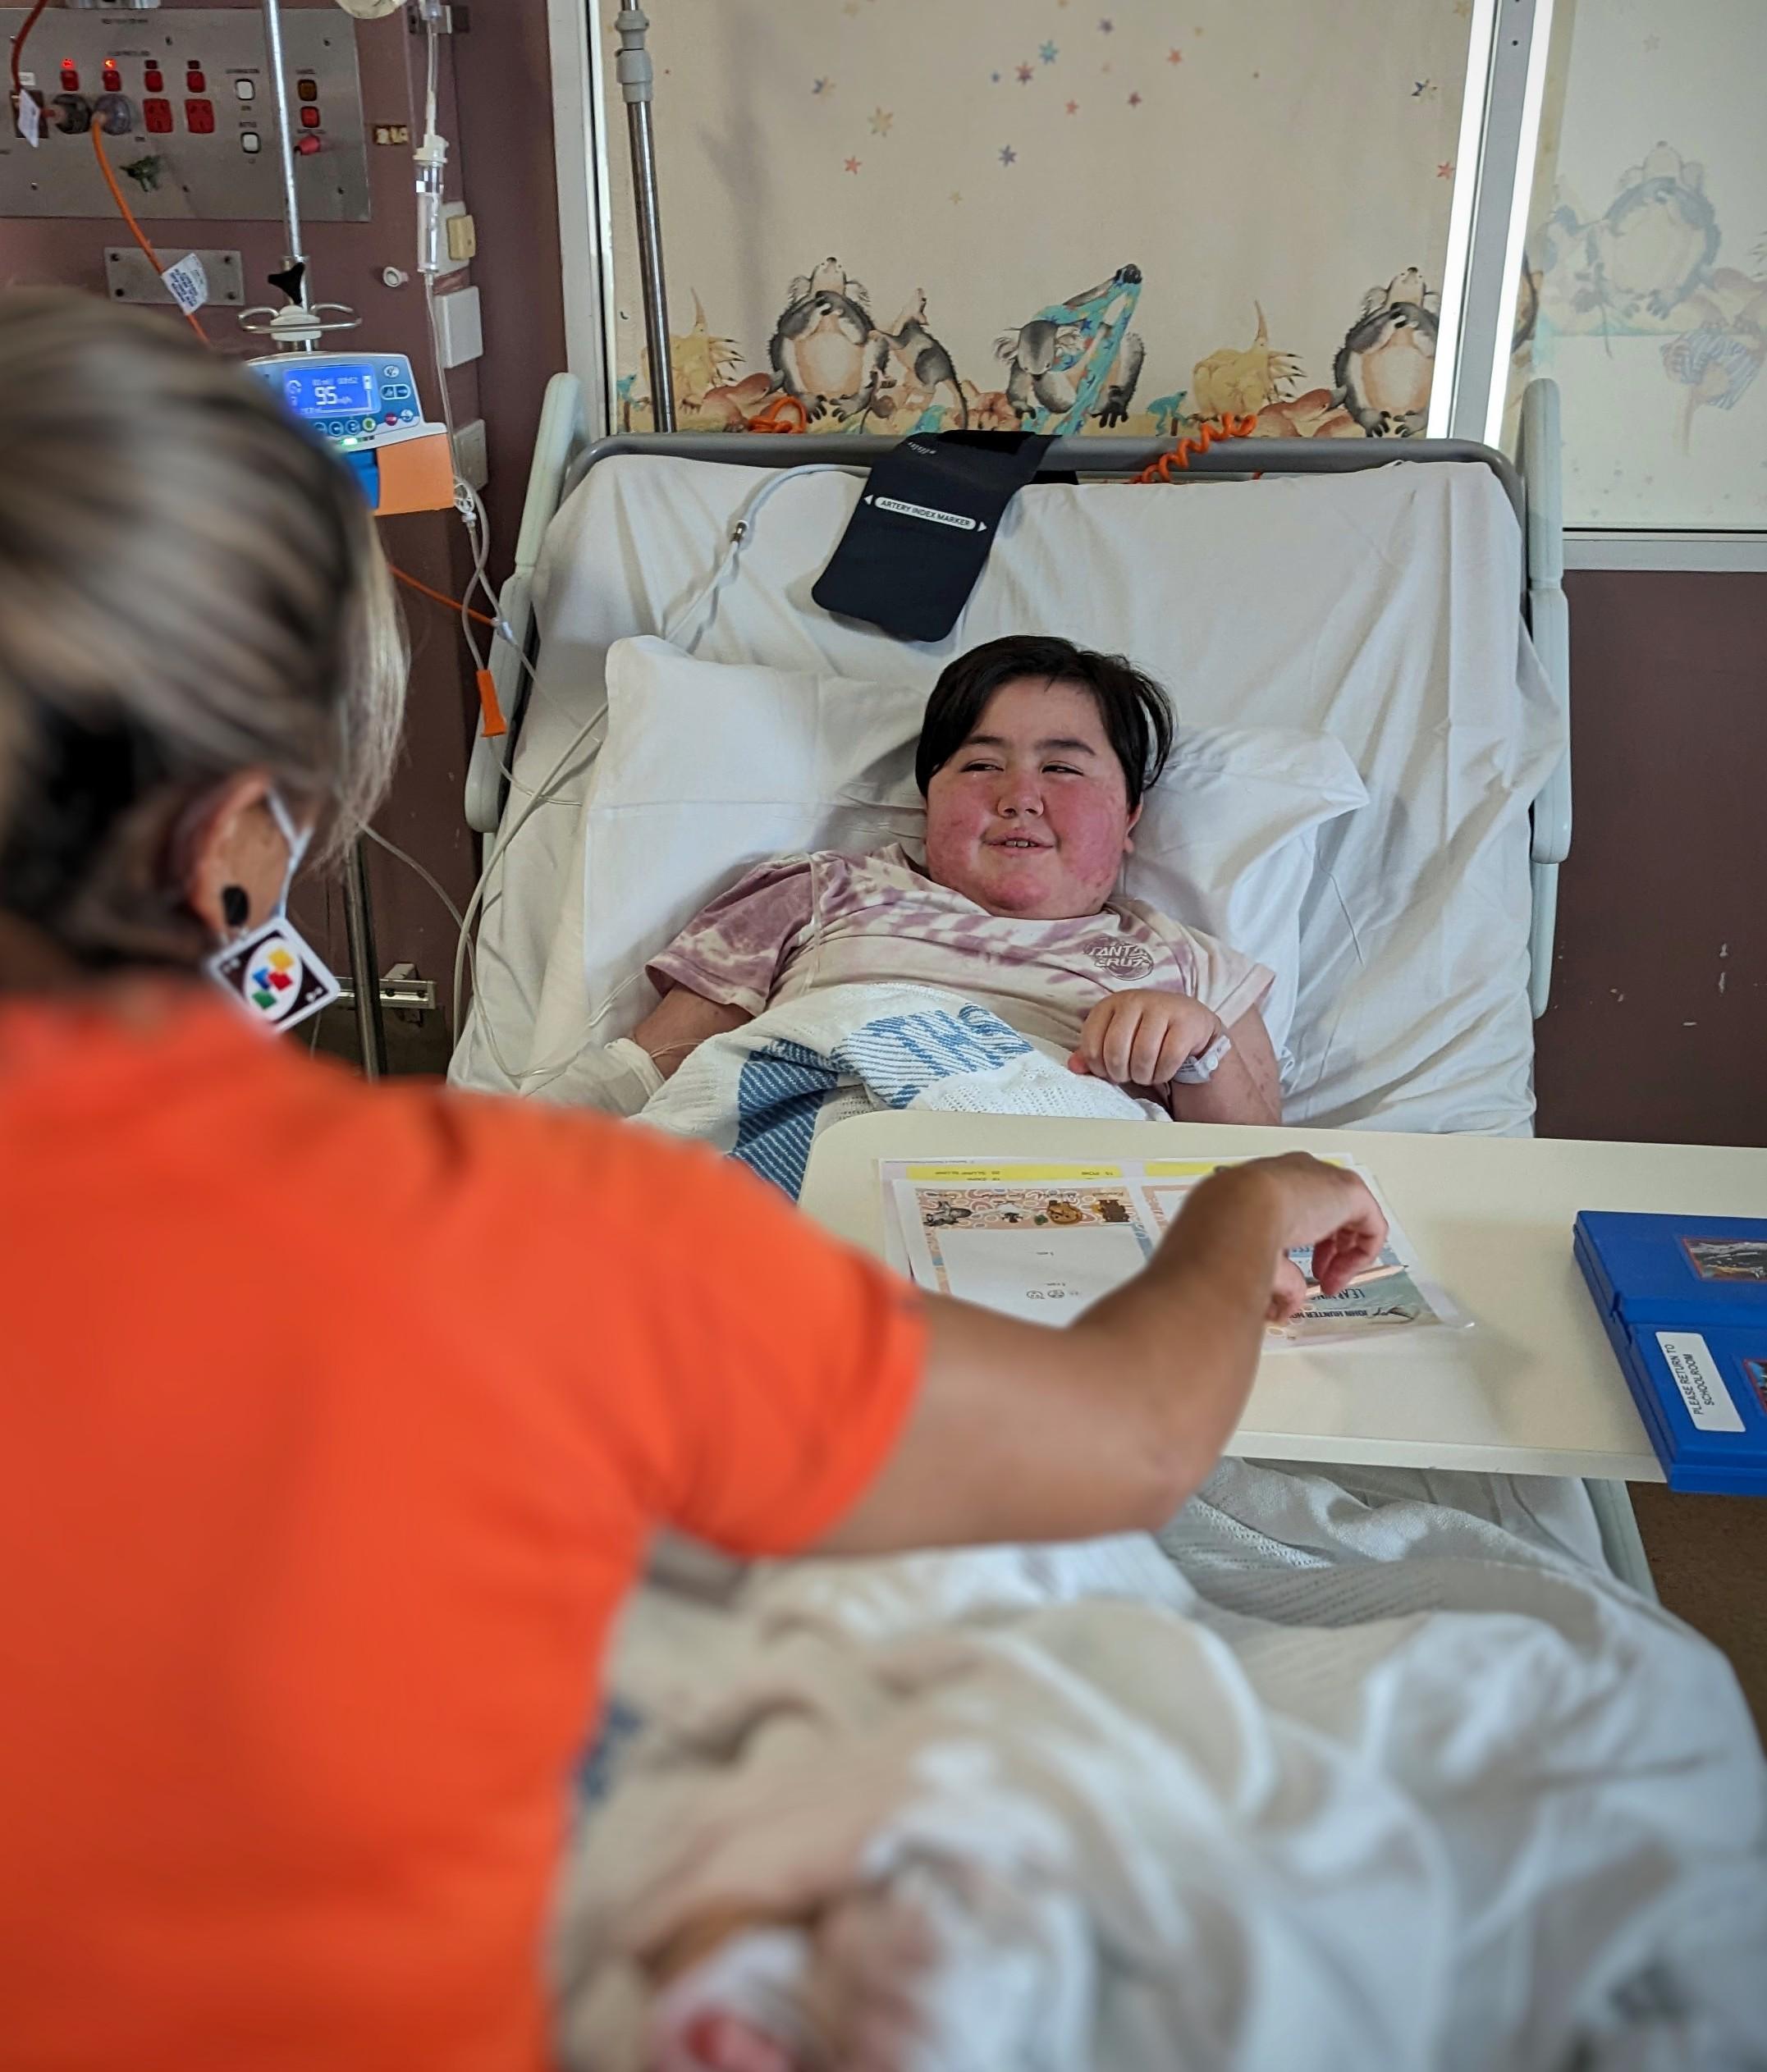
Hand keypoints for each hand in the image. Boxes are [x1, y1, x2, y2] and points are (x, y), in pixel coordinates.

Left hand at [1069, 990, 1220, 1089]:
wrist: (1189, 1021)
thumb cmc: (1144, 1032)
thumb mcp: (1116, 1037)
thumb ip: (1093, 1051)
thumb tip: (1074, 1066)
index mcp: (1110, 1004)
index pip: (1092, 1043)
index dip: (1097, 1067)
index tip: (1107, 1072)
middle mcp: (1134, 1001)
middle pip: (1116, 1050)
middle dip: (1120, 1073)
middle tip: (1128, 1076)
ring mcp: (1162, 1008)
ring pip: (1143, 1056)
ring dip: (1142, 1075)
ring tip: (1144, 1075)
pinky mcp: (1185, 1023)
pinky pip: (1169, 1058)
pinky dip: (1163, 1073)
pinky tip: (1162, 1071)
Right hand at [1240, 1153, 1388, 1303]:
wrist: (1240, 1206)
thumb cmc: (1229, 1225)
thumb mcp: (1248, 1251)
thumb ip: (1269, 1272)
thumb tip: (1279, 1307)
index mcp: (1269, 1179)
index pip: (1295, 1204)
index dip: (1301, 1240)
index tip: (1296, 1266)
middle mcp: (1298, 1173)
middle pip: (1325, 1208)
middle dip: (1326, 1247)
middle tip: (1319, 1276)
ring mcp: (1326, 1178)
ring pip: (1349, 1217)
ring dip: (1343, 1253)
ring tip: (1332, 1280)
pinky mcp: (1351, 1191)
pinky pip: (1370, 1226)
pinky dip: (1361, 1254)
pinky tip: (1344, 1272)